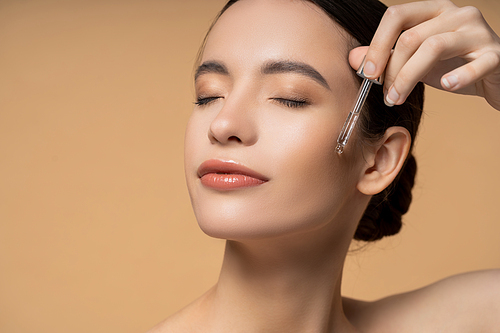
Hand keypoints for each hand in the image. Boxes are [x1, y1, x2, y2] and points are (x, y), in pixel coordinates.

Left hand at [349, 0, 499, 110]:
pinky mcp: (496, 53)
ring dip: (409, 78)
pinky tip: (446, 86)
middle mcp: (456, 14)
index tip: (367, 73)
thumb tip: (354, 58)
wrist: (494, 76)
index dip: (377, 44)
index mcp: (433, 11)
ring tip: (398, 98)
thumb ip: (386, 57)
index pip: (396, 16)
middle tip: (386, 95)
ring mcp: (478, 32)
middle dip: (391, 71)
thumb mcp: (414, 61)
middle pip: (411, 37)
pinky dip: (458, 77)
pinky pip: (475, 64)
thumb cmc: (451, 65)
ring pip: (434, 47)